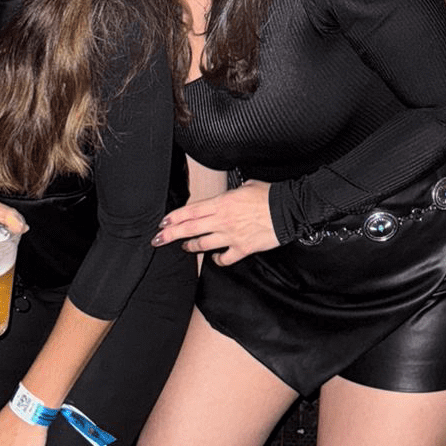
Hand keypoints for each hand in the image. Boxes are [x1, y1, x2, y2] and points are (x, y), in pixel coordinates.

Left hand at [151, 180, 277, 265]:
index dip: (175, 217)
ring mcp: (232, 236)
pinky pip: (224, 258)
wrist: (287, 210)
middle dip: (171, 234)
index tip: (163, 222)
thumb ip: (231, 193)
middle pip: (191, 228)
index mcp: (222, 203)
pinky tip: (215, 258)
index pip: (191, 211)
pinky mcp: (242, 248)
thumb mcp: (245, 186)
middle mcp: (223, 220)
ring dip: (191, 246)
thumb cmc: (269, 196)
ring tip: (185, 246)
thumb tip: (229, 195)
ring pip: (203, 244)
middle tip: (158, 239)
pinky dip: (217, 259)